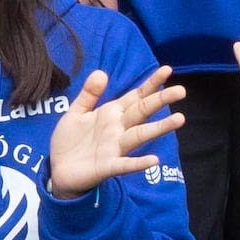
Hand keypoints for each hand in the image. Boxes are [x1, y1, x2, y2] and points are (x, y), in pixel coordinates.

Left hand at [41, 66, 185, 199]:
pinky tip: (154, 160)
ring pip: (140, 135)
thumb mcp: (76, 112)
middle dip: (160, 100)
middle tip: (182, 90)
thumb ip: (89, 93)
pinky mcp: (107, 167)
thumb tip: (102, 72)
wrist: (57, 169)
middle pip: (142, 112)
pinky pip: (125, 164)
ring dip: (159, 128)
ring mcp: (115, 148)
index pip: (136, 96)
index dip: (151, 84)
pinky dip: (138, 163)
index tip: (167, 70)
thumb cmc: (70, 140)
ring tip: (180, 119)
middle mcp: (118, 129)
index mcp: (111, 114)